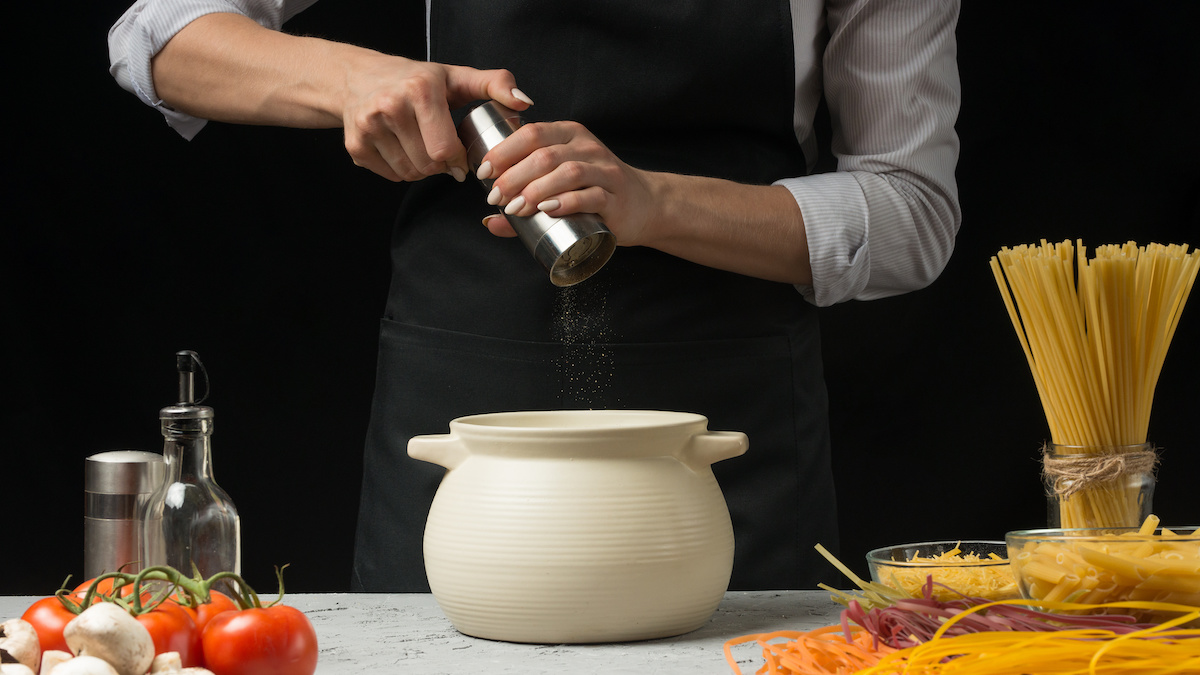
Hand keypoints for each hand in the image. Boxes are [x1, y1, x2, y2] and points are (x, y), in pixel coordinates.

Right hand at [342, 56, 533, 182]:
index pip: (445, 149)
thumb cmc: (416, 79)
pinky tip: (403, 148)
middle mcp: (390, 106)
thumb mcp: (457, 77)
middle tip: (441, 149)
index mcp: (420, 90)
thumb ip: (495, 85)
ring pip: (411, 174)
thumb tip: (524, 102)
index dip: (458, 160)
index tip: (460, 155)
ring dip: (424, 169)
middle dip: (441, 165)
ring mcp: (369, 127)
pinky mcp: (356, 146)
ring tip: (422, 146)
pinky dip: (403, 170)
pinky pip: (393, 176)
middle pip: (428, 165)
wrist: (359, 78)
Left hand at [475, 121, 657, 245]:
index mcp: (569, 134)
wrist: (645, 204)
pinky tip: (548, 209)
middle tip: (496, 197)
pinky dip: (567, 201)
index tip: (484, 173)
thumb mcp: (561, 186)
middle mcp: (587, 147)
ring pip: (567, 172)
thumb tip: (489, 221)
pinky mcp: (616, 197)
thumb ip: (526, 201)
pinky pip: (590, 195)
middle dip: (514, 176)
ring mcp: (604, 170)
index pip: (532, 134)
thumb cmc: (595, 193)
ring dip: (536, 189)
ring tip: (515, 208)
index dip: (504, 151)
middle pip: (545, 154)